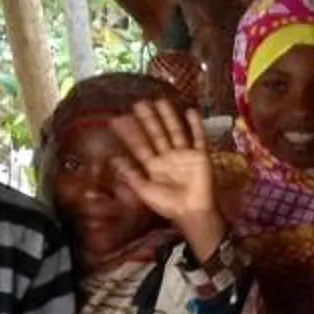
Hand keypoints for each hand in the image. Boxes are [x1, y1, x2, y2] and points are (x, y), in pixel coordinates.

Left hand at [111, 97, 225, 256]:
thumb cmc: (169, 206)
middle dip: (147, 119)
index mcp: (154, 166)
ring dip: (168, 116)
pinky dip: (195, 125)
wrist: (193, 213)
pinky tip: (190, 111)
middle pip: (156, 134)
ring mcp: (184, 155)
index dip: (129, 133)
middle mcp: (168, 157)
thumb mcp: (145, 191)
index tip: (117, 120)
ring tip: (160, 100)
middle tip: (138, 103)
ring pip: (175, 131)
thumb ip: (131, 175)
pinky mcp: (200, 156)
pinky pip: (198, 137)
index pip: (139, 146)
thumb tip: (114, 159)